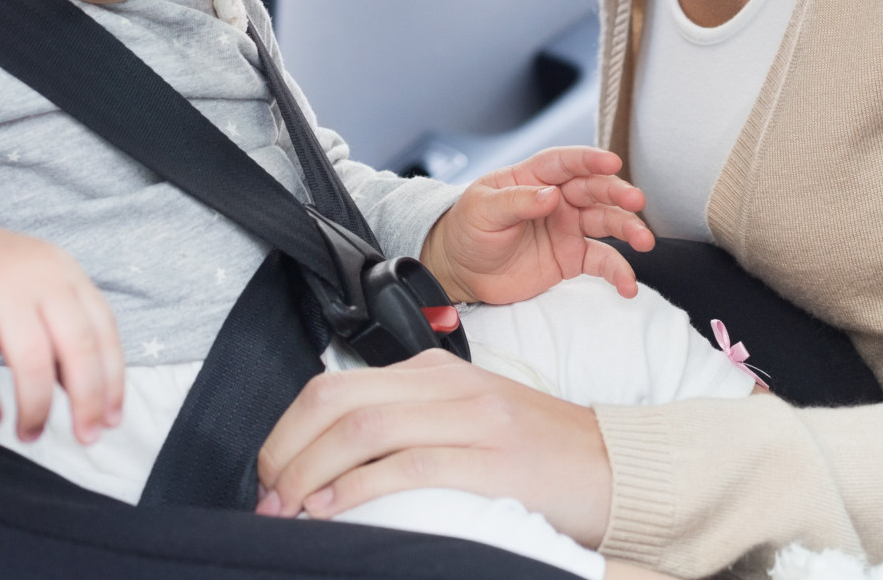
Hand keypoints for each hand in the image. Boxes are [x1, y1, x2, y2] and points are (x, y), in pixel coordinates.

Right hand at [0, 180, 124, 443]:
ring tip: (30, 433)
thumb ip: (67, 332)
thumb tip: (88, 396)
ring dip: (35, 407)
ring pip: (31, 361)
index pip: (104, 333)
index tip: (112, 420)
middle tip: (84, 436)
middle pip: (77, 347)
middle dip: (86, 400)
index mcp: (69, 277)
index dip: (113, 381)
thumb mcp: (43, 288)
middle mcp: (41, 281)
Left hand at [256, 349, 613, 545]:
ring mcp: (472, 419)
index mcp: (435, 370)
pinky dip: (357, 490)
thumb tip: (329, 460)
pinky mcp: (493, 461)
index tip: (268, 476)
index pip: (335, 386)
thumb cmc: (536, 452)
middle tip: (267, 497)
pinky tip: (332, 511)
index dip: (286, 432)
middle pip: (337, 400)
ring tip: (289, 509)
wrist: (615, 465)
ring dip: (309, 474)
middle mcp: (448, 385)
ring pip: (363, 429)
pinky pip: (408, 466)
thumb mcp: (465, 419)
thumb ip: (408, 423)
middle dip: (285, 451)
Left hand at [418, 146, 654, 303]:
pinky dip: (618, 272)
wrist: (462, 270)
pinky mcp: (572, 257)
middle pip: (594, 189)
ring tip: (644, 240)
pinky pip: (601, 261)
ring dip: (628, 228)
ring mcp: (568, 227)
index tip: (612, 162)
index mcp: (534, 177)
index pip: (566, 162)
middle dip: (617, 193)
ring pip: (606, 222)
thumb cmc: (468, 228)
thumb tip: (551, 195)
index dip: (589, 159)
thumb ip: (517, 201)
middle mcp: (558, 198)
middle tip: (635, 201)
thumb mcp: (483, 209)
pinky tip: (627, 285)